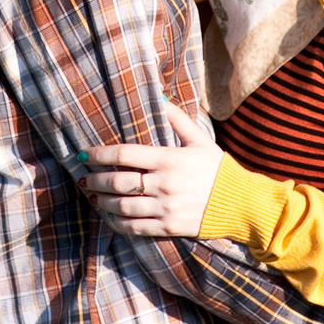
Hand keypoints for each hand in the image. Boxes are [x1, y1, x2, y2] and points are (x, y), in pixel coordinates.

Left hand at [82, 100, 222, 238]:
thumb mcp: (199, 139)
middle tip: (83, 178)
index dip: (99, 155)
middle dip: (95, 180)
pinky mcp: (168, 227)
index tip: (84, 155)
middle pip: (117, 182)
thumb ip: (176, 118)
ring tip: (92, 197)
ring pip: (122, 206)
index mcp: (169, 159)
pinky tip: (109, 217)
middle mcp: (164, 184)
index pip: (123, 155)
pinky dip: (117, 222)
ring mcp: (165, 208)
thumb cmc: (218, 169)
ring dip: (101, 202)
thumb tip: (158, 96)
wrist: (241, 203)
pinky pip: (135, 227)